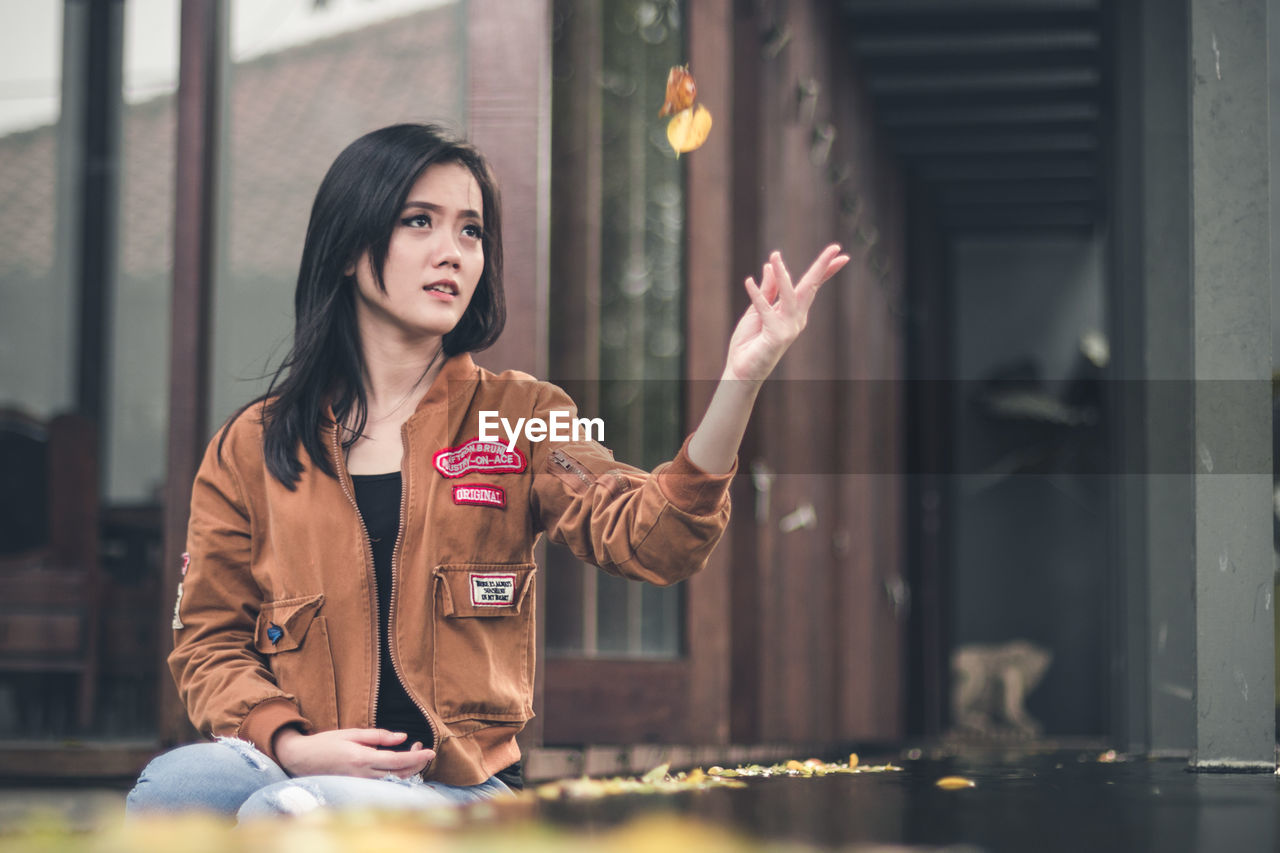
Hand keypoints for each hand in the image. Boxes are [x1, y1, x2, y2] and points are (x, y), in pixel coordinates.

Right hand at [273, 727, 434, 778]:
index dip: (417, 757)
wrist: (301, 759)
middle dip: (417, 763)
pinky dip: (397, 776)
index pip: (398, 761)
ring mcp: (360, 783)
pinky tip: (399, 765)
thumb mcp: (352, 733)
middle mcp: (363, 775)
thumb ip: (378, 736)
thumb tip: (402, 737)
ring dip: (408, 770)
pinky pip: (383, 784)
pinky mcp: (358, 786)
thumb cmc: (326, 743)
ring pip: (393, 782)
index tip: (431, 751)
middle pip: (400, 775)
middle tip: (421, 747)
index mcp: (363, 759)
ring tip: (412, 753)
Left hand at [722, 244, 848, 382]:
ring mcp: (789, 328)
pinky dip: (757, 295)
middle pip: (810, 287)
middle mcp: (796, 319)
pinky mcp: (776, 335)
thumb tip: (769, 267)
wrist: (741, 371)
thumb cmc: (750, 343)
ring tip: (774, 256)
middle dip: (822, 267)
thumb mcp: (757, 310)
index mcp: (793, 311)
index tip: (838, 252)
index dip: (824, 269)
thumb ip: (767, 291)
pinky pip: (766, 309)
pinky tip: (748, 281)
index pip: (811, 286)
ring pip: (790, 295)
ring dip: (782, 274)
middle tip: (836, 247)